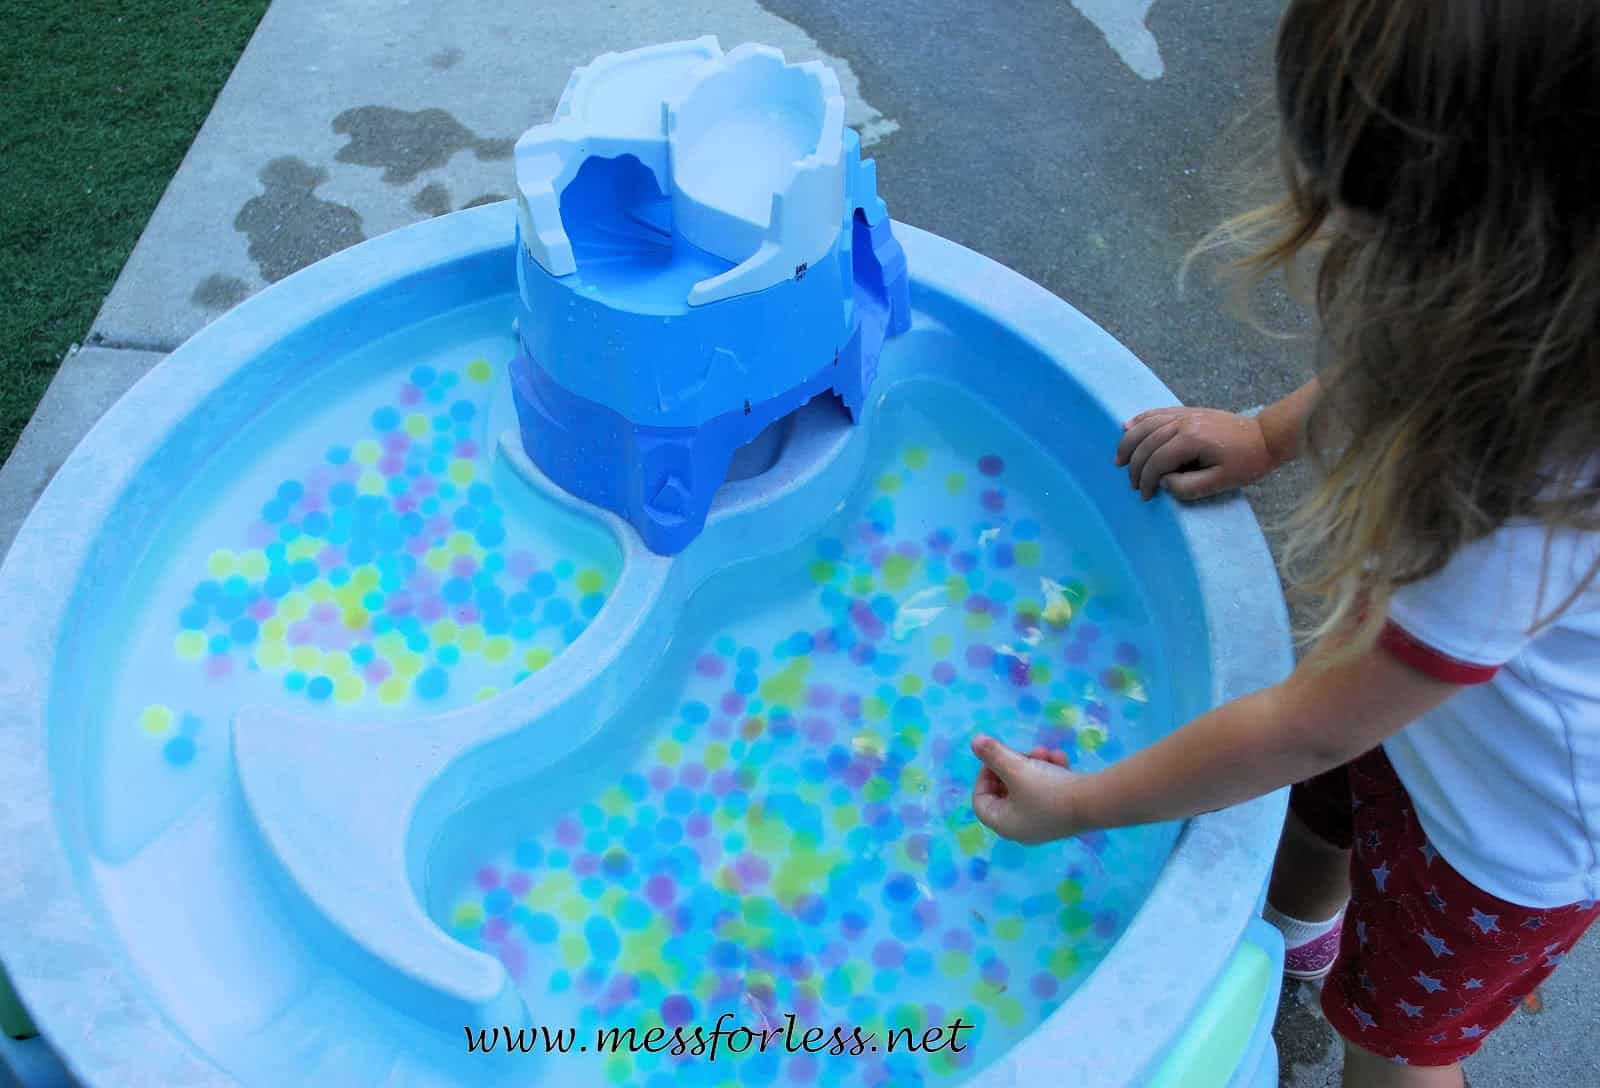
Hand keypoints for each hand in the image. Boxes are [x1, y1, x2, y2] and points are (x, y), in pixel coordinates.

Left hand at [970, 736, 1084, 843]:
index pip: (981, 802)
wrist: (1095, 801)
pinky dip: (1051, 773)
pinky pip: (1048, 790)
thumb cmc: (1047, 789)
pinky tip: (1060, 759)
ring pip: (1029, 787)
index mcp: (1005, 824)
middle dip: (1014, 765)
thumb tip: (974, 742)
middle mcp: (1022, 828)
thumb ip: (993, 754)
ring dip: (1034, 764)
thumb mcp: (1015, 768)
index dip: (984, 776)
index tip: (995, 758)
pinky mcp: (1063, 814)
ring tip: (1046, 751)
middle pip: (1005, 792)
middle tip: (1024, 751)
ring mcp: (1044, 822)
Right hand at [1114, 407, 1276, 500]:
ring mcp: (1184, 414)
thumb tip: (1163, 482)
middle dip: (1135, 466)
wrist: (1264, 437)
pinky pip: (1156, 412)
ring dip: (1129, 442)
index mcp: (1191, 440)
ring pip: (1146, 425)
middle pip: (1146, 443)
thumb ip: (1188, 487)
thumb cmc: (1245, 462)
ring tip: (1119, 460)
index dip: (1146, 481)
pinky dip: (1139, 420)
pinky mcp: (1187, 411)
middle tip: (1133, 485)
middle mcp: (1183, 423)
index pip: (1156, 461)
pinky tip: (1126, 426)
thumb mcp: (1220, 482)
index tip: (1146, 497)